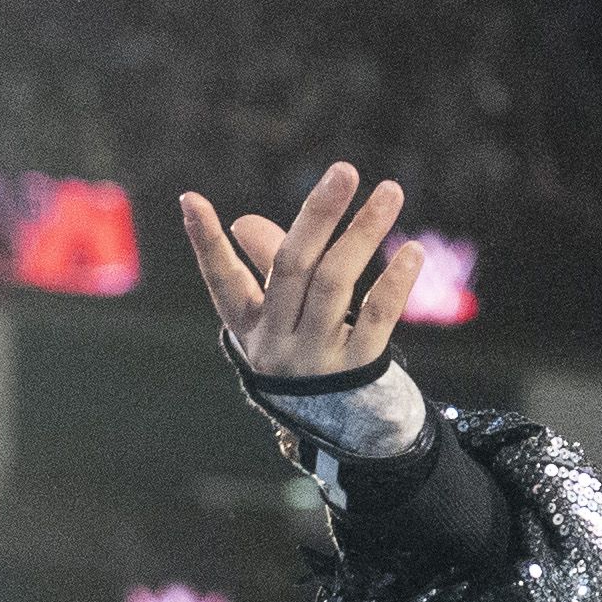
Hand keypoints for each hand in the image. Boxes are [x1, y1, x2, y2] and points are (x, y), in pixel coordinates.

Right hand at [176, 162, 427, 389]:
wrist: (344, 431)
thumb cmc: (307, 356)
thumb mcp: (280, 318)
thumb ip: (271, 266)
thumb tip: (243, 222)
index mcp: (251, 326)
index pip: (223, 281)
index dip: (206, 243)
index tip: (190, 199)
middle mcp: (277, 343)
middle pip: (293, 267)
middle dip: (317, 215)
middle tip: (344, 171)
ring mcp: (317, 358)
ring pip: (336, 283)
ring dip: (363, 233)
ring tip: (391, 192)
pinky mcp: (356, 371)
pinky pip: (377, 318)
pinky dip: (394, 283)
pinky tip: (412, 251)